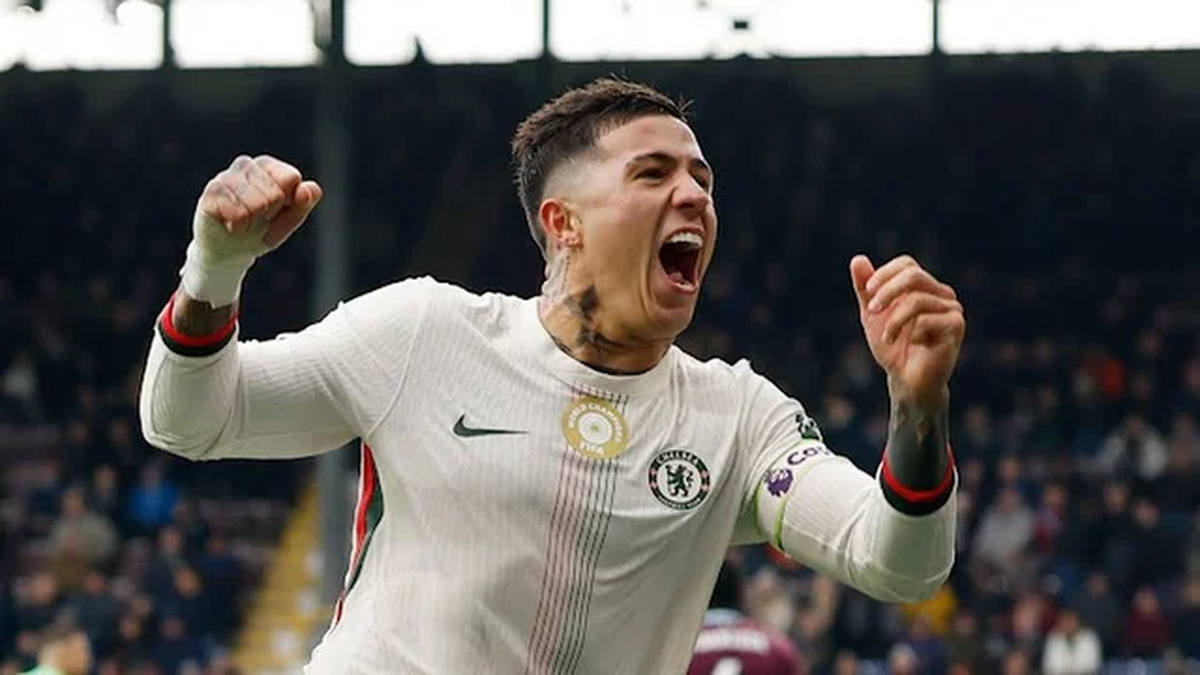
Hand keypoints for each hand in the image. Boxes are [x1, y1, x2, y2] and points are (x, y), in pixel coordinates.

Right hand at [183, 155, 322, 305]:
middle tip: (258, 218)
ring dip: (254, 221)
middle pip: (275, 193)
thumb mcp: (288, 220)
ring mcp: (225, 177)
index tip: (277, 209)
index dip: (288, 202)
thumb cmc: (261, 230)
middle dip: (270, 214)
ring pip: (256, 202)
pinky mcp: (210, 193)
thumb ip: (304, 203)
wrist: (230, 252)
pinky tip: (233, 225)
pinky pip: (234, 210)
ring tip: (245, 222)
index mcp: (269, 167)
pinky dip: (238, 225)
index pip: (290, 178)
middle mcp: (246, 165)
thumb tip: (309, 188)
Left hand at [850, 254, 964, 402]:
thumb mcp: (872, 315)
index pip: (906, 264)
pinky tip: (915, 345)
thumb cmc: (892, 348)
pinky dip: (911, 333)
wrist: (907, 381)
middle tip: (872, 311)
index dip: (885, 274)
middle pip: (913, 275)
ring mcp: (952, 308)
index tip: (868, 291)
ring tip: (888, 338)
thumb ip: (865, 289)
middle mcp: (941, 293)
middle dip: (887, 292)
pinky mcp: (956, 325)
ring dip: (894, 321)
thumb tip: (857, 259)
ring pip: (917, 299)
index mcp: (924, 287)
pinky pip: (926, 319)